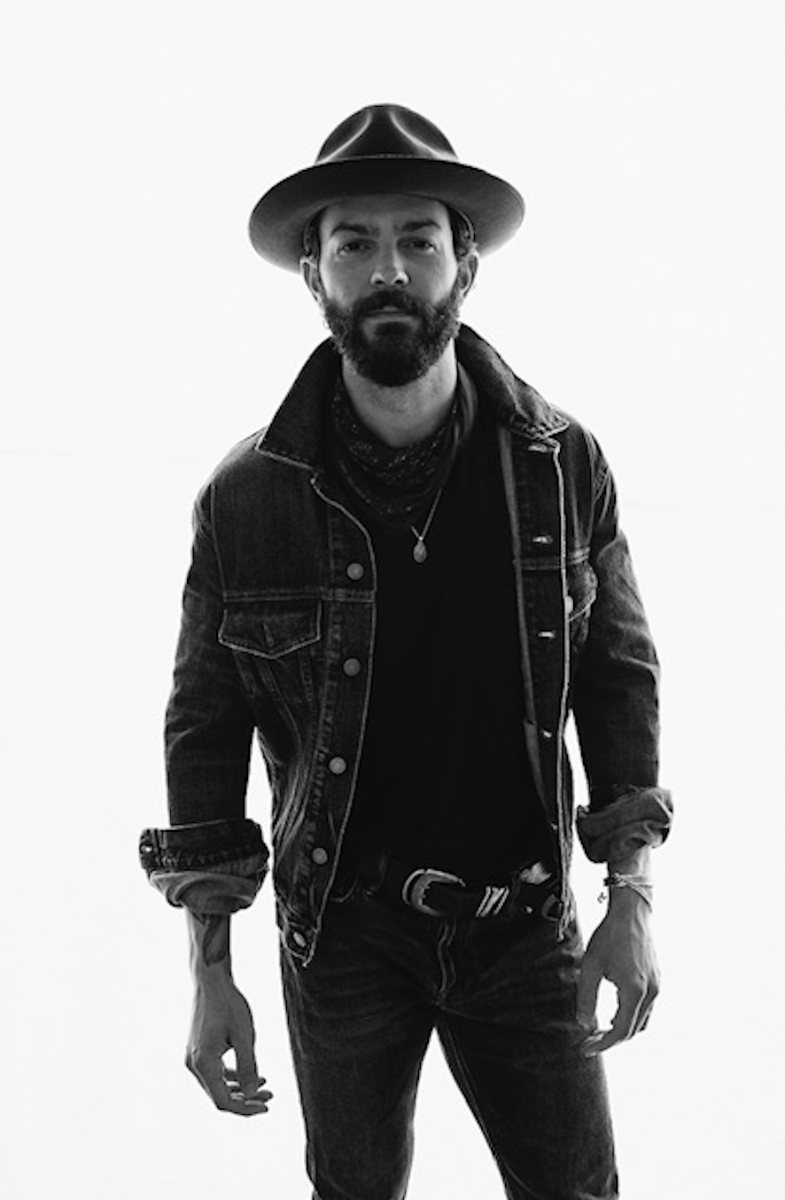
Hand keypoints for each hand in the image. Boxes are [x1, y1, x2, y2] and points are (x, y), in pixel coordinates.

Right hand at [185, 976, 272, 1115]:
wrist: (211, 981)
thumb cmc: (229, 1004)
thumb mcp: (244, 1035)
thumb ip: (248, 1067)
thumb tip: (253, 1095)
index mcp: (203, 1063)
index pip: (223, 1101)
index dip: (246, 1108)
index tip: (267, 1106)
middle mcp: (193, 1064)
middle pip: (219, 1096)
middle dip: (246, 1099)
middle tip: (270, 1096)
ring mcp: (193, 1058)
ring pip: (217, 1085)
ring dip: (240, 1089)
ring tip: (265, 1086)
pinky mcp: (197, 1051)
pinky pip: (214, 1073)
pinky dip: (231, 1077)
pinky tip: (251, 1075)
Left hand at [576, 889, 659, 1054]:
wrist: (631, 912)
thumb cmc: (609, 936)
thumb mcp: (590, 965)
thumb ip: (586, 997)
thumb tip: (583, 1024)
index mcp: (635, 990)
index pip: (621, 1031)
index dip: (602, 1044)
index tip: (585, 1048)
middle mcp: (651, 992)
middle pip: (633, 1030)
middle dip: (611, 1039)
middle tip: (589, 1039)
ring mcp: (657, 986)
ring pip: (642, 1021)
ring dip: (623, 1029)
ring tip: (600, 1028)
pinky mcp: (657, 979)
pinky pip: (646, 1008)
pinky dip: (631, 1016)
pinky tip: (614, 1011)